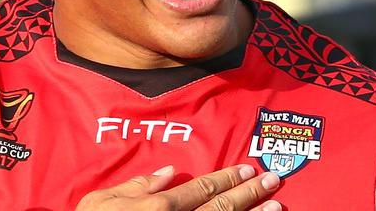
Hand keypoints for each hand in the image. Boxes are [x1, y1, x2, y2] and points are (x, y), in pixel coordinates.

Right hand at [75, 164, 281, 210]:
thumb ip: (134, 185)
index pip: (201, 189)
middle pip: (221, 208)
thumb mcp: (99, 203)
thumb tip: (168, 172)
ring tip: (277, 207)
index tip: (248, 169)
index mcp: (158, 208)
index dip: (227, 178)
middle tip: (274, 181)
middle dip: (250, 194)